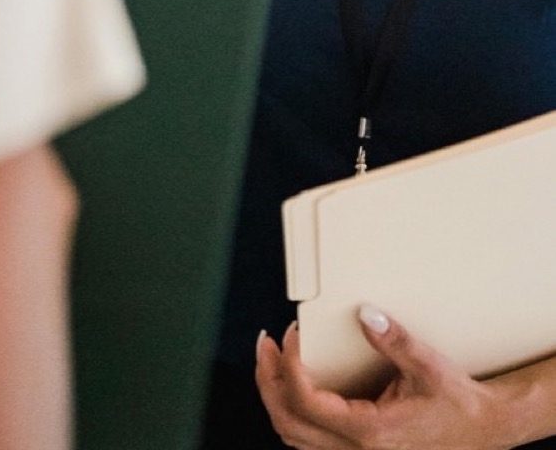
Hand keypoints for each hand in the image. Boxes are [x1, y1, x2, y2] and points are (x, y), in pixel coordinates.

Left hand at [255, 307, 516, 449]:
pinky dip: (294, 413)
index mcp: (371, 432)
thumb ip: (394, 340)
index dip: (290, 366)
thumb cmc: (459, 402)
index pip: (307, 402)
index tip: (290, 334)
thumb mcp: (428, 366)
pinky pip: (311, 441)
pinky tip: (297, 385)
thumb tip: (365, 313)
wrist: (485, 429)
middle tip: (265, 344)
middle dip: (269, 381)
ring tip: (272, 360)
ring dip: (277, 397)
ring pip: (295, 437)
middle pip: (289, 423)